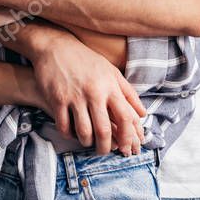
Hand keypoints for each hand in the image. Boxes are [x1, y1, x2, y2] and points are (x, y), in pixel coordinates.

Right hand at [14, 24, 146, 156]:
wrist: (56, 47)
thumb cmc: (87, 61)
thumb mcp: (111, 72)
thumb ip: (128, 93)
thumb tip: (143, 114)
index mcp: (110, 86)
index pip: (125, 117)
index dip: (129, 136)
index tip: (128, 148)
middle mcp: (94, 92)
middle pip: (104, 130)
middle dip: (106, 147)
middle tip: (105, 152)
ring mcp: (75, 97)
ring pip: (84, 132)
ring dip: (87, 143)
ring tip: (89, 143)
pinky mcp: (57, 100)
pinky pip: (64, 127)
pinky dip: (69, 135)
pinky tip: (73, 134)